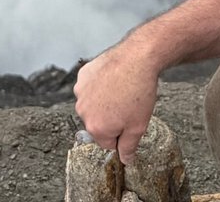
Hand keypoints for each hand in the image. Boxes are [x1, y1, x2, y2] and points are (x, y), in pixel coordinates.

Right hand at [72, 40, 160, 163]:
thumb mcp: (139, 126)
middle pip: (98, 123)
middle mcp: (83, 111)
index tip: (130, 121)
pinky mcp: (82, 75)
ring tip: (121, 90)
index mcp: (96, 128)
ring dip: (103, 102)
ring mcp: (81, 92)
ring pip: (92, 105)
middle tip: (127, 104)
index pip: (107, 143)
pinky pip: (89, 86)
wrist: (137, 58)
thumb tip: (125, 160)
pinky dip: (98, 85)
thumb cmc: (138, 91)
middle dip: (111, 118)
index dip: (121, 134)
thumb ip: (129, 147)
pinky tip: (113, 79)